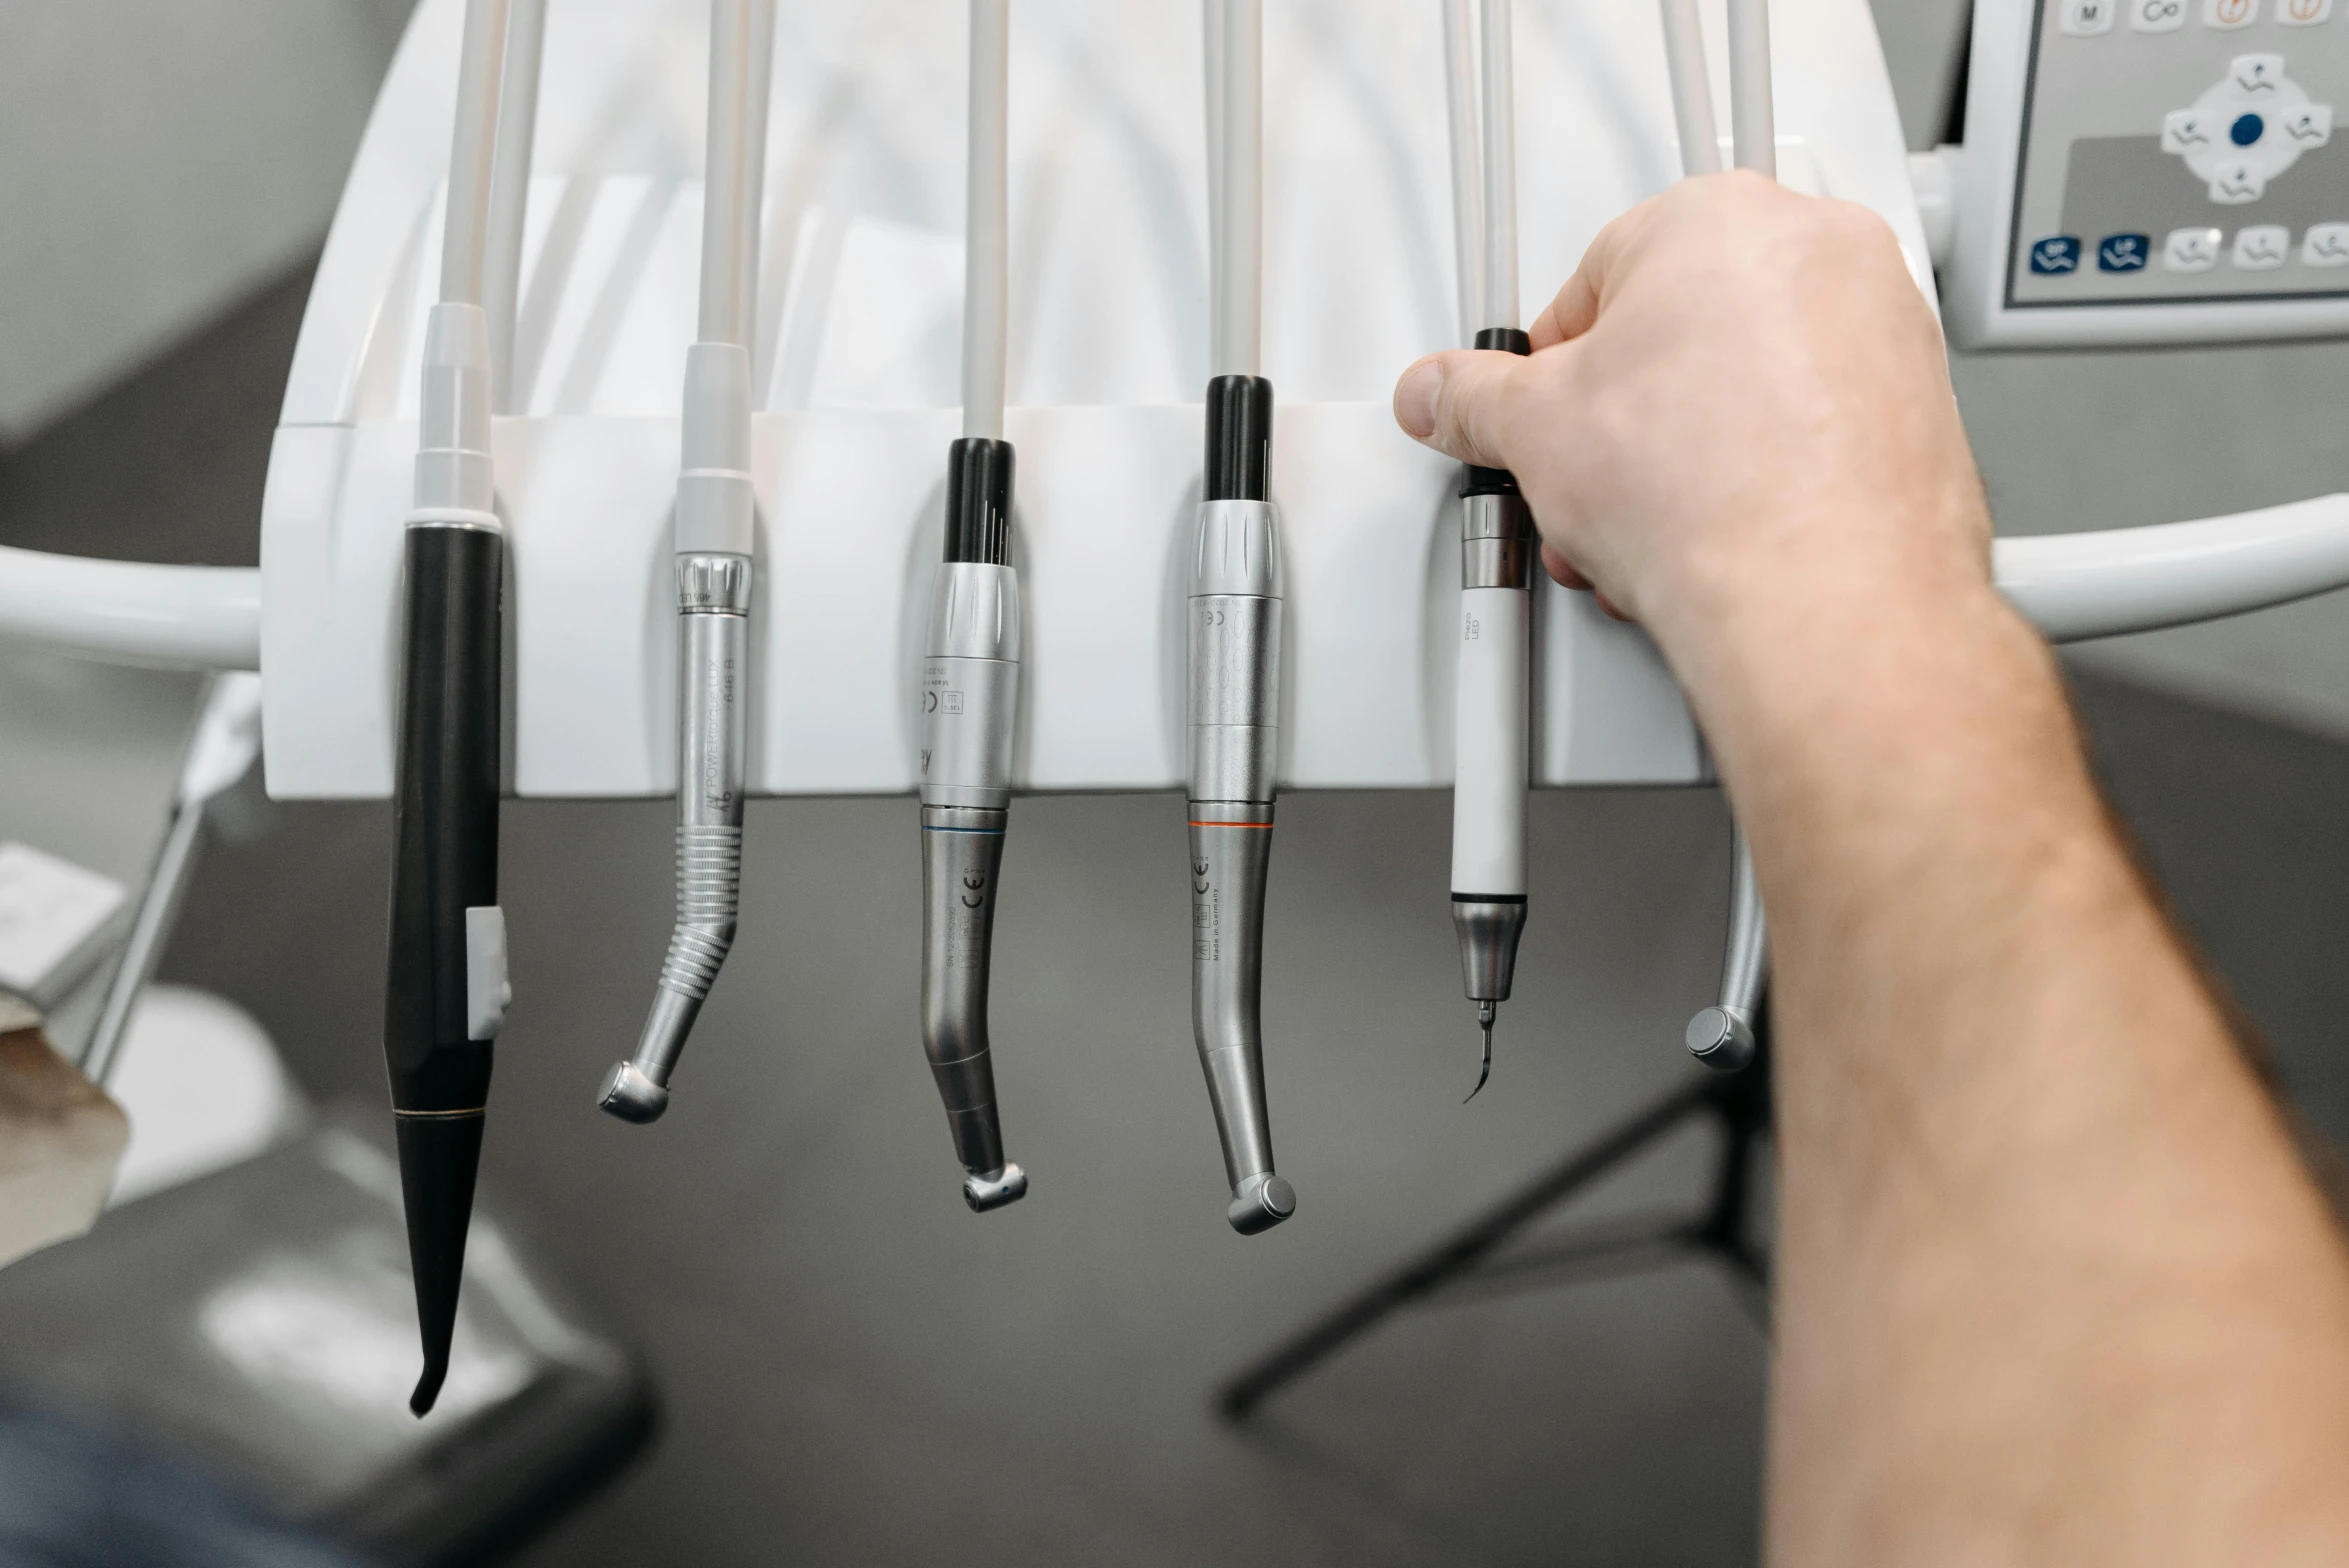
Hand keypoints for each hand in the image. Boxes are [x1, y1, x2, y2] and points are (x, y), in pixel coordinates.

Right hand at [1393, 173, 1991, 688]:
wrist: (1826, 593)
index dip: (1554, 369)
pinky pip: (1817, 421)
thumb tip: (1443, 394)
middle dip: (1627, 418)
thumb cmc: (1713, 491)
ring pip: (1751, 379)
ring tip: (1655, 523)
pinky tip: (1725, 531)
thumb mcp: (1535, 432)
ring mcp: (1884, 321)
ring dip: (1690, 452)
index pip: (1596, 278)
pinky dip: (1768, 469)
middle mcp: (1818, 248)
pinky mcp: (1924, 401)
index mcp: (1715, 216)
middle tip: (1599, 478)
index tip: (1545, 419)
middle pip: (1682, 328)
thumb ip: (1474, 399)